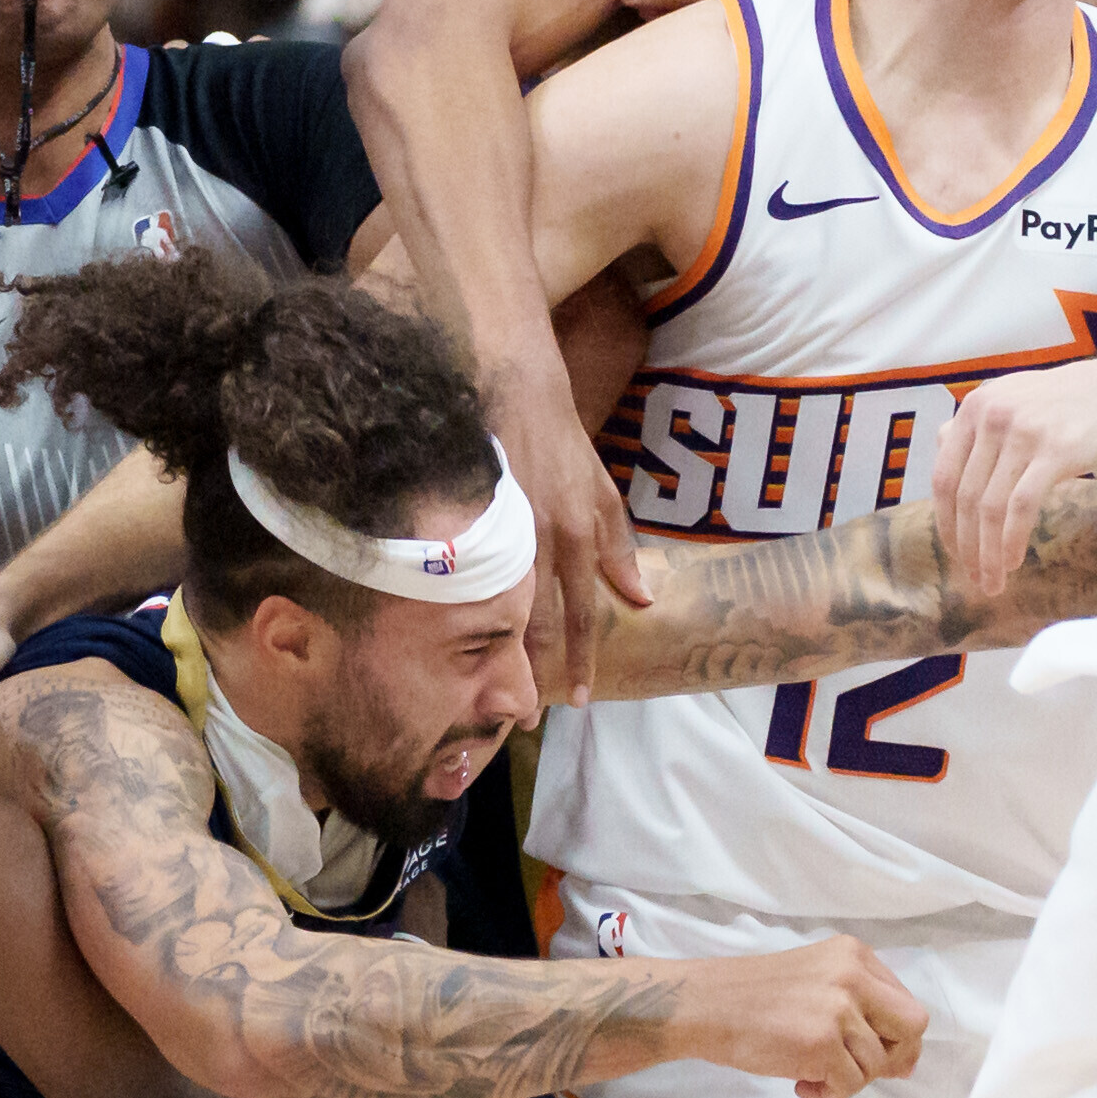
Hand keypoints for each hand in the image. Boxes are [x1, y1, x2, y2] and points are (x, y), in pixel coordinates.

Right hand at [487, 347, 645, 705]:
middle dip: (532, 671)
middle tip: (527, 716)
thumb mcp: (601, 490)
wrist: (512, 381)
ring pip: (497, 601)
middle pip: (534, 620)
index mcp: (574, 533)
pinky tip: (455, 634)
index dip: (580, 660)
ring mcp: (498, 526)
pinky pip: (465, 570)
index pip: (576, 612)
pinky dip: (463, 605)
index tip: (581, 701)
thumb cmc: (559, 438)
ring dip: (498, 649)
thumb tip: (641, 599)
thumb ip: (619, 545)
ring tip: (494, 689)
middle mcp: (538, 536)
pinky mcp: (463, 513)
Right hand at [692, 936, 928, 1097]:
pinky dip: (829, 1094)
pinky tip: (801, 1084)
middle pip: (913, 1026)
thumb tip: (906, 1064)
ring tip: (813, 1073)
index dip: (898, 1036)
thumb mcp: (816, 979)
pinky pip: (849, 1084)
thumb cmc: (754, 997)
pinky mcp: (821, 1043)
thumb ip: (862, 1008)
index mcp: (854, 955)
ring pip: (877, 1063)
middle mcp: (853, 976)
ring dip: (849, 1079)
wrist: (705, 1005)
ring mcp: (838, 1009)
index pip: (906, 1002)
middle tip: (861, 1069)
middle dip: (895, 1056)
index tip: (878, 1053)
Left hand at [921, 354, 1096, 605]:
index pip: (943, 477)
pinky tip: (1013, 561)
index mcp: (974, 407)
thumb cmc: (1068, 404)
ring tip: (993, 582)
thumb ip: (978, 425)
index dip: (946, 522)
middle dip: (965, 547)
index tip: (956, 553)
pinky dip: (1011, 541)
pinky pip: (1021, 507)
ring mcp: (1023, 432)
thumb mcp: (1013, 400)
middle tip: (974, 578)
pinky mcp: (1055, 451)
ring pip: (989, 507)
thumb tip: (940, 446)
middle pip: (964, 497)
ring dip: (987, 553)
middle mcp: (991, 416)